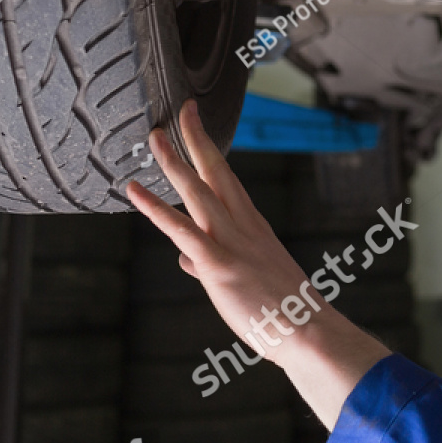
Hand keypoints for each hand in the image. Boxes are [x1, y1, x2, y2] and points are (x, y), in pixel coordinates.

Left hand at [126, 100, 388, 428]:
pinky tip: (134, 191)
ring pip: (198, 191)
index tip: (196, 122)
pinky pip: (182, 230)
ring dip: (173, 162)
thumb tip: (185, 260)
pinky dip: (155, 207)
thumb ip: (212, 264)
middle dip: (196, 139)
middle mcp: (243, 225)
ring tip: (153, 137)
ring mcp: (232, 242)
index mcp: (252, 226)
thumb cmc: (281, 311)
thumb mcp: (249, 280)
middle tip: (179, 111)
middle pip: (216, 171)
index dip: (208, 149)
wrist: (306, 331)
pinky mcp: (219, 264)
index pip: (227, 178)